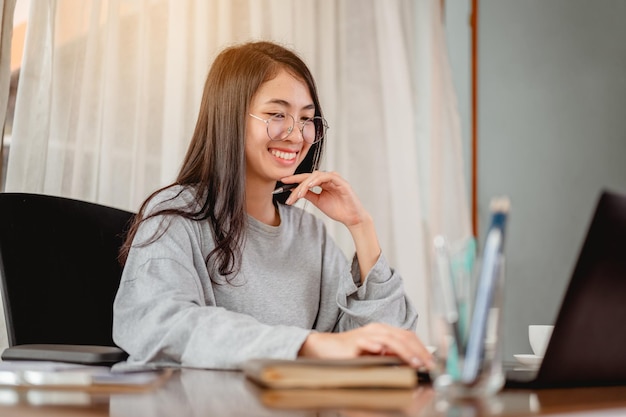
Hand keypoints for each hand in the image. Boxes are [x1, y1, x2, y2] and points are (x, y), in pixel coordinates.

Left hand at [281, 171, 366, 226]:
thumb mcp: (318, 201)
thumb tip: (295, 190)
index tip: (282, 182)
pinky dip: (316, 180)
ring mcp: (335, 178)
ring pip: (316, 175)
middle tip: (288, 193)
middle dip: (297, 184)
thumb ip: (308, 194)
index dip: (294, 179)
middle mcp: (328, 178)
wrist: (351, 218)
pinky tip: (309, 186)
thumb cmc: (338, 209)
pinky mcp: (341, 182)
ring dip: (305, 184)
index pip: (306, 178)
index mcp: (323, 182)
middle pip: (309, 177)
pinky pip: (326, 177)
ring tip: (298, 193)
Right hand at [298, 323, 434, 369]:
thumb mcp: (373, 353)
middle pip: (403, 337)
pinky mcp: (353, 343)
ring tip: (415, 362)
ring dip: (405, 351)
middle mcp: (376, 330)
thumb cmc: (347, 352)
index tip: (431, 362)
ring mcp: (365, 335)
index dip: (422, 348)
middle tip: (428, 364)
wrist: (323, 348)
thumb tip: (409, 362)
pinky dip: (377, 347)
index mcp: (383, 331)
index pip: (408, 336)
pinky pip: (367, 343)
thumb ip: (390, 354)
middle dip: (419, 351)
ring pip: (390, 339)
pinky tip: (385, 353)